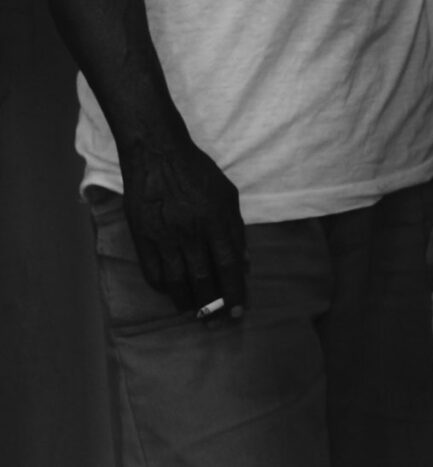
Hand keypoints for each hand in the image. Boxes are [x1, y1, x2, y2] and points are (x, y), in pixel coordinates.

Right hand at [117, 133, 247, 321]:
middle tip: (216, 323)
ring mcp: (165, 236)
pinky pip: (153, 273)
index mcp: (217, 220)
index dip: (235, 291)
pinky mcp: (143, 237)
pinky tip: (172, 294)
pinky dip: (163, 289)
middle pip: (204, 279)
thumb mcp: (227, 195)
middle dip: (213, 306)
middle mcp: (192, 232)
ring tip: (196, 313)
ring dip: (188, 302)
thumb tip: (245, 262)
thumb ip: (236, 229)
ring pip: (178, 281)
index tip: (239, 312)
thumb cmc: (197, 173)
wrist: (157, 155)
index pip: (230, 265)